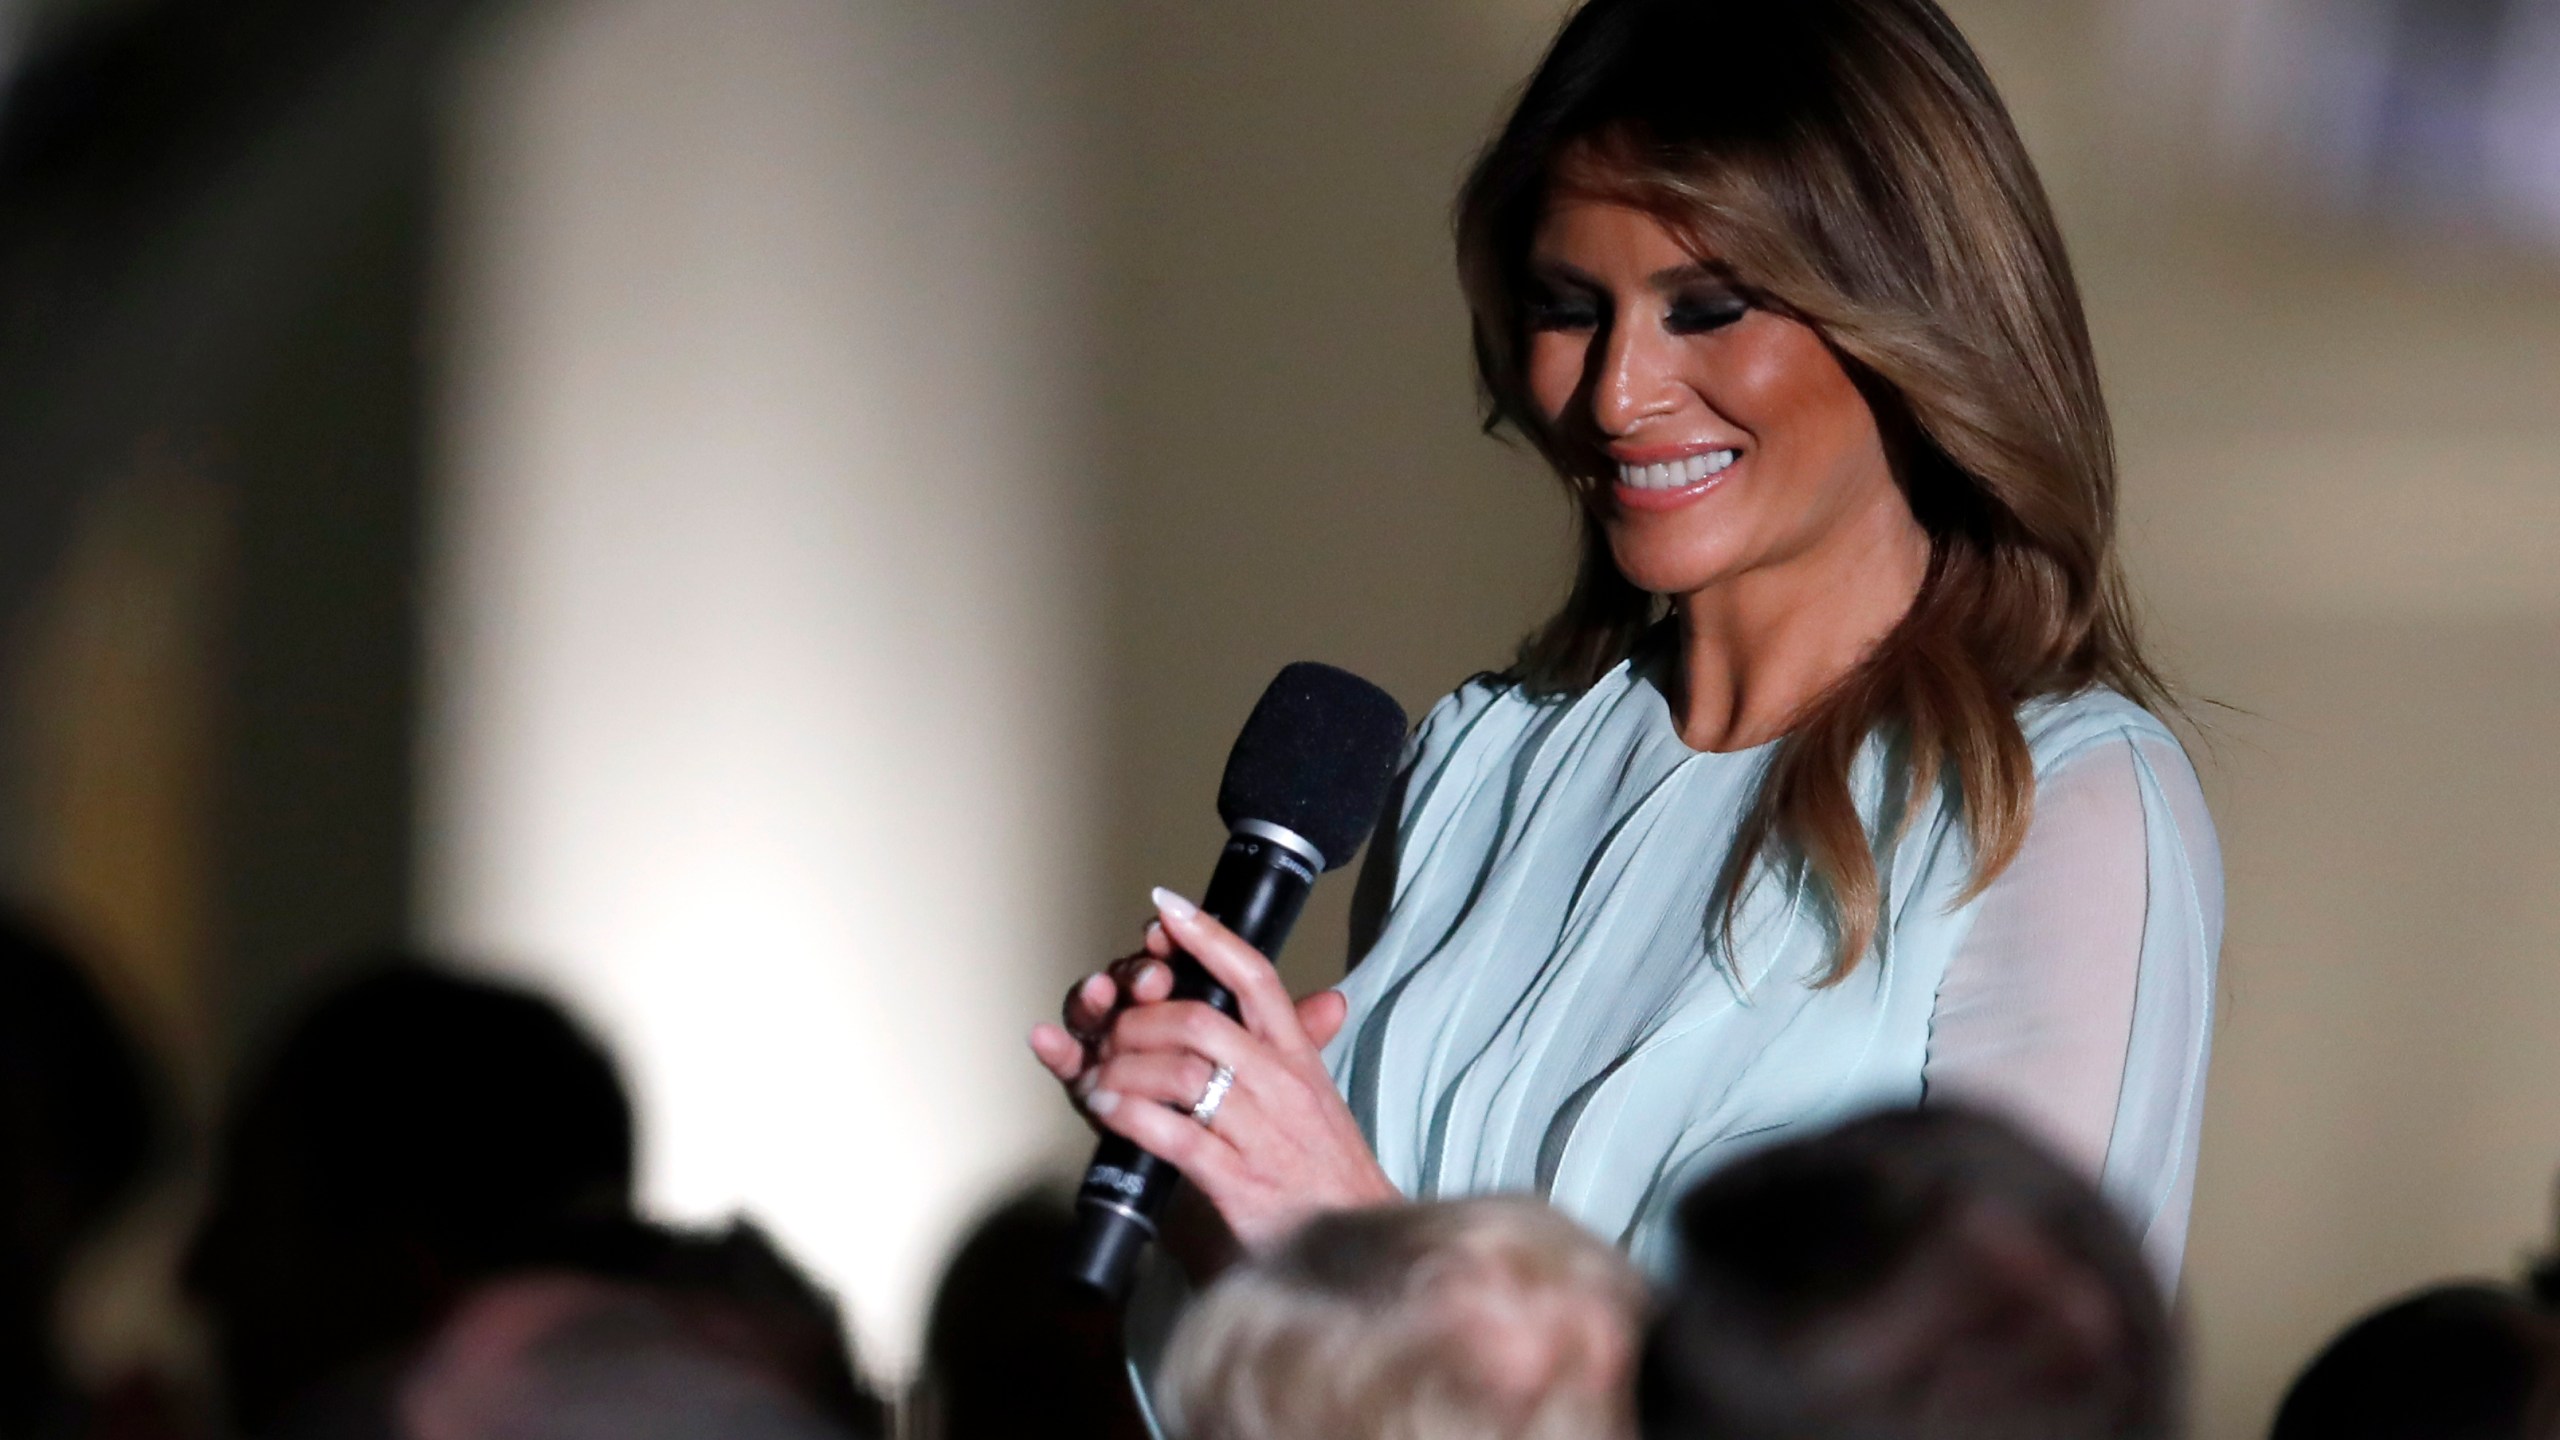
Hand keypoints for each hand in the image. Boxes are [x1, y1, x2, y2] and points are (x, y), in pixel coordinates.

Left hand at [1027, 888, 1395, 1250]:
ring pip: (1181, 1072)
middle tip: (1108, 1027)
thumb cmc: (1326, 1174)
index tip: (1165, 908)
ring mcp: (1261, 1134)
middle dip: (1139, 1016)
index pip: (1255, 978)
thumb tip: (1327, 998)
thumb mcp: (1318, 1101)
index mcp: (1297, 1058)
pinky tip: (1106, 1108)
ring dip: (1123, 1067)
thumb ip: (1304, 1049)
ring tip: (1095, 1075)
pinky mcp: (1238, 1183)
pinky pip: (1173, 1135)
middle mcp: (1282, 1087)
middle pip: (1200, 1019)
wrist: (1360, 1251)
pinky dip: (1130, 1115)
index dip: (1208, 937)